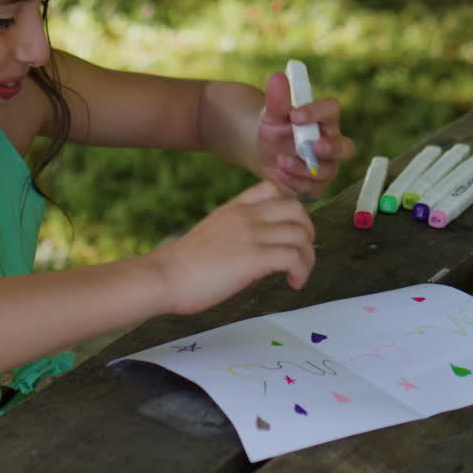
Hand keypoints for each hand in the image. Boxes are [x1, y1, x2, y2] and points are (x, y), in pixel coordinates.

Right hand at [149, 181, 314, 315]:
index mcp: (234, 208)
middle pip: (297, 209)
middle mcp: (246, 216)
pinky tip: (292, 283)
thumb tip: (253, 247)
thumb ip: (235, 230)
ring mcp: (252, 235)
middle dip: (307, 233)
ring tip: (297, 275)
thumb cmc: (183, 264)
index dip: (289, 210)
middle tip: (299, 255)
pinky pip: (295, 257)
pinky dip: (301, 271)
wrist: (165, 276)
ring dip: (307, 258)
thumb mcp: (212, 232)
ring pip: (301, 235)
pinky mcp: (255, 258)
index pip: (272, 189)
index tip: (287, 231)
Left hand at [257, 72, 355, 198]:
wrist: (263, 152)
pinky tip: (279, 173)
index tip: (296, 116)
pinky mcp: (316, 186)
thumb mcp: (272, 113)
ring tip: (280, 160)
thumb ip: (277, 99)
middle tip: (314, 147)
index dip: (317, 112)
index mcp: (324, 118)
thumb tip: (277, 77)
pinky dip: (295, 182)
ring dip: (303, 167)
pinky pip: (313, 188)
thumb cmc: (274, 127)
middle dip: (332, 148)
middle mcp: (332, 142)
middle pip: (346, 147)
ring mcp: (327, 166)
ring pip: (327, 171)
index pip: (331, 110)